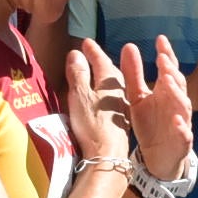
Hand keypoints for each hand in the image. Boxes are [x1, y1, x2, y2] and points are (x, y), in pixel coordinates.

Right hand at [64, 40, 130, 162]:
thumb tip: (76, 53)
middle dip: (101, 61)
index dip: (93, 51)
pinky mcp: (121, 124)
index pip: (101, 62)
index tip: (85, 42)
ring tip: (99, 73)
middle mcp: (119, 94)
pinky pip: (115, 100)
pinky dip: (109, 93)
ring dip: (107, 77)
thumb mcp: (80, 96)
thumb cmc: (93, 124)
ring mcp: (122, 109)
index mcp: (109, 84)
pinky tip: (107, 100)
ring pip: (115, 87)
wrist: (108, 155)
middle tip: (92, 54)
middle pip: (111, 73)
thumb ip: (78, 74)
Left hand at [122, 35, 191, 176]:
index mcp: (166, 91)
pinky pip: (185, 132)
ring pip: (184, 105)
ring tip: (168, 82)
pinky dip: (182, 126)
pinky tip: (176, 120)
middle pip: (178, 84)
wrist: (159, 156)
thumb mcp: (138, 97)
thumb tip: (129, 46)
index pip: (168, 69)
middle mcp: (176, 103)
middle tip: (163, 58)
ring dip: (177, 93)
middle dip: (171, 71)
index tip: (160, 39)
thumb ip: (134, 74)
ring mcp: (182, 121)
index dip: (166, 54)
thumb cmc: (151, 124)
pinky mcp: (182, 140)